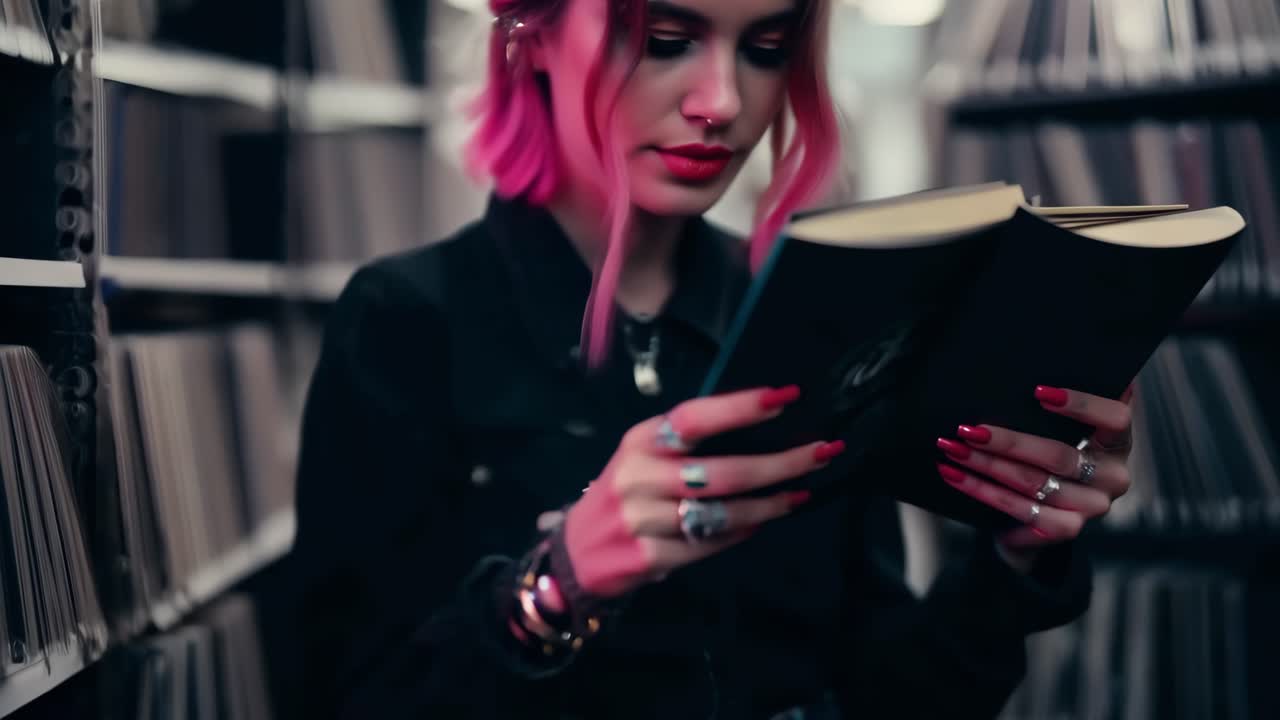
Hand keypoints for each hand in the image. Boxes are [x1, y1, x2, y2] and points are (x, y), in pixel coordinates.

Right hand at [562, 386, 843, 597]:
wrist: (575, 552)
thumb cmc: (623, 493)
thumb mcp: (642, 456)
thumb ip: (686, 444)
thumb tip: (759, 428)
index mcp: (641, 440)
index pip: (694, 417)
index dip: (741, 407)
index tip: (785, 397)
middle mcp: (639, 476)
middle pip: (723, 471)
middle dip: (781, 463)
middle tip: (823, 452)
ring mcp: (643, 520)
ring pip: (723, 513)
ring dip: (770, 504)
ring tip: (799, 494)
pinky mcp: (649, 557)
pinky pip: (710, 544)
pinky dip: (740, 532)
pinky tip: (760, 522)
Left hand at [935, 383, 1135, 562]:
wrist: (1044, 516)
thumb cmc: (1050, 454)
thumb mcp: (1062, 427)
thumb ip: (1059, 402)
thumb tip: (1034, 363)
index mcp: (1117, 442)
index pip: (1116, 419)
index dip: (1082, 405)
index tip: (1038, 392)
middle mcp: (1112, 476)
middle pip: (1060, 456)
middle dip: (1008, 441)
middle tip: (968, 428)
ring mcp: (1091, 506)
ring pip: (1034, 483)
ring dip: (986, 465)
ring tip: (953, 448)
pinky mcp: (1066, 529)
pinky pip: (1021, 510)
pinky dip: (983, 491)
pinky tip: (955, 476)